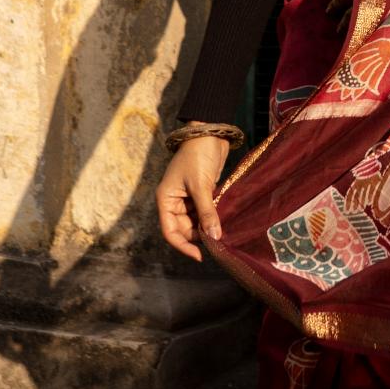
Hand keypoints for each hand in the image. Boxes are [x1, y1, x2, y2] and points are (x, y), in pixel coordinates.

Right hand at [156, 136, 228, 262]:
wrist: (209, 133)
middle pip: (184, 229)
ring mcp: (188, 198)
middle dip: (198, 237)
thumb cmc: (198, 156)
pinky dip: (212, 218)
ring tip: (222, 234)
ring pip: (195, 222)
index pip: (170, 231)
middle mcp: (174, 201)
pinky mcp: (201, 193)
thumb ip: (207, 212)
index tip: (200, 256)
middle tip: (217, 244)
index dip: (183, 245)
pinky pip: (204, 212)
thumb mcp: (200, 185)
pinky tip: (223, 223)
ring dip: (207, 228)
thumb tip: (214, 237)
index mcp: (166, 199)